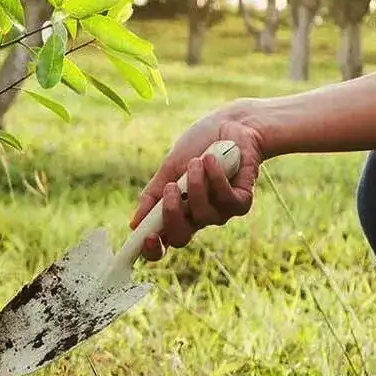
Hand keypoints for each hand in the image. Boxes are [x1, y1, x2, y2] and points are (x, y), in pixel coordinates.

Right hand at [131, 110, 265, 260]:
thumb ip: (154, 195)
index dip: (153, 250)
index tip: (147, 238)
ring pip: (204, 215)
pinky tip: (212, 159)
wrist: (230, 125)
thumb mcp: (169, 168)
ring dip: (196, 185)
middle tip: (170, 188)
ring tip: (196, 161)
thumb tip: (134, 224)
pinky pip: (226, 200)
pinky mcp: (241, 202)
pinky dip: (216, 179)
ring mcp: (220, 212)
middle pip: (181, 238)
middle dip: (172, 215)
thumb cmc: (197, 146)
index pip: (163, 241)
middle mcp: (198, 217)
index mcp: (177, 212)